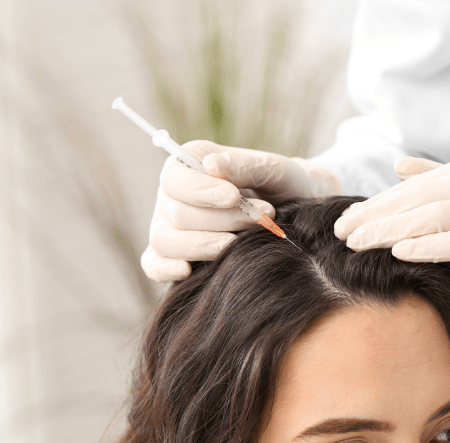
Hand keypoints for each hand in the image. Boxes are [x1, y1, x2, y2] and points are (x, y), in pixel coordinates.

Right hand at [142, 141, 340, 281]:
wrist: (295, 214)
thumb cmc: (282, 186)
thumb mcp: (272, 169)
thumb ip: (243, 166)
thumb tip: (210, 164)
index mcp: (187, 165)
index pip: (174, 179)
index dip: (201, 191)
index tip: (234, 197)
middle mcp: (172, 195)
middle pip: (178, 214)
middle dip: (222, 220)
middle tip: (262, 218)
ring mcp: (169, 226)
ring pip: (165, 240)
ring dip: (205, 245)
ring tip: (241, 243)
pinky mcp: (174, 255)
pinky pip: (154, 264)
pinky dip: (166, 269)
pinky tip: (188, 271)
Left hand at [335, 155, 449, 330]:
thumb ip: (444, 179)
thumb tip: (398, 166)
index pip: (420, 185)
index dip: (381, 202)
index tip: (349, 217)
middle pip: (420, 199)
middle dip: (376, 216)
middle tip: (342, 231)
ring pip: (432, 218)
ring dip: (389, 232)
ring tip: (357, 243)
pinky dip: (425, 247)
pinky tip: (396, 252)